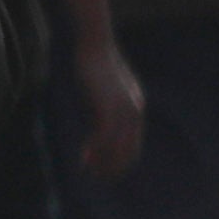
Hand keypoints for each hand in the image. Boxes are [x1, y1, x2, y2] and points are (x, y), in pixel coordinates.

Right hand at [77, 35, 148, 183]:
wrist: (94, 41)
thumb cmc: (95, 57)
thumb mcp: (106, 82)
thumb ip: (107, 99)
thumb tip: (100, 111)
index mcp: (136, 106)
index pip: (133, 143)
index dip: (119, 159)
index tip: (104, 167)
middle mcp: (134, 112)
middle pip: (129, 151)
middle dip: (114, 167)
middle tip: (99, 177)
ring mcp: (123, 111)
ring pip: (117, 148)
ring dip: (103, 163)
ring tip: (89, 171)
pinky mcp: (108, 108)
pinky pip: (103, 138)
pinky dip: (94, 151)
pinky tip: (83, 157)